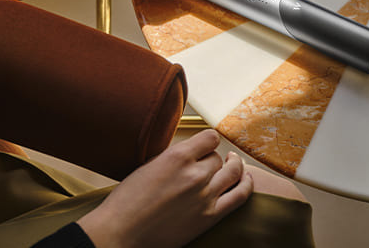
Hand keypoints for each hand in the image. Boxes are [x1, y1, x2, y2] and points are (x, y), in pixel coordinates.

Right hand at [77, 129, 252, 247]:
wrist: (123, 231)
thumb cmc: (128, 201)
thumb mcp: (147, 167)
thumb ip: (172, 159)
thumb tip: (189, 155)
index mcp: (176, 157)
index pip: (209, 138)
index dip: (208, 142)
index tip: (204, 146)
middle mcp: (194, 173)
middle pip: (217, 157)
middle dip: (212, 159)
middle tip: (206, 164)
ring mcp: (205, 195)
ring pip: (232, 172)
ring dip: (233, 166)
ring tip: (233, 163)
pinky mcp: (211, 216)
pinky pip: (240, 195)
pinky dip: (246, 184)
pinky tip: (245, 179)